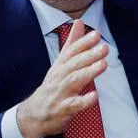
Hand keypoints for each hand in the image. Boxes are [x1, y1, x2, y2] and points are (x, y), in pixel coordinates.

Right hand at [17, 20, 108, 137]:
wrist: (34, 114)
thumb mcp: (60, 63)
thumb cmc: (52, 86)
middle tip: (104, 47)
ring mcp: (61, 93)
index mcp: (60, 65)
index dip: (83, 42)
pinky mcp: (63, 109)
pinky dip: (84, 100)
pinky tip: (95, 95)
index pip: (71, 51)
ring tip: (103, 65)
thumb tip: (79, 22)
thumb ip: (72, 43)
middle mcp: (60, 77)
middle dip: (89, 55)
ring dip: (88, 72)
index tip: (96, 34)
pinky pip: (74, 105)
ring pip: (74, 81)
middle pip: (74, 64)